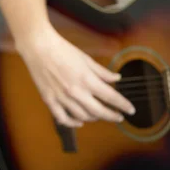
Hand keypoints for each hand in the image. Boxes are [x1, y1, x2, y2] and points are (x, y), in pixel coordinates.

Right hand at [17, 28, 135, 127]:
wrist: (38, 47)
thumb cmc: (64, 50)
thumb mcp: (87, 59)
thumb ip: (103, 72)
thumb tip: (117, 78)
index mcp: (87, 80)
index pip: (111, 97)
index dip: (123, 105)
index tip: (131, 110)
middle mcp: (76, 91)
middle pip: (99, 111)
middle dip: (112, 116)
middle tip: (119, 117)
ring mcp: (61, 97)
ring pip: (83, 116)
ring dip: (95, 118)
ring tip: (101, 115)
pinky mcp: (49, 100)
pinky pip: (62, 118)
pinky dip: (73, 122)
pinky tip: (80, 122)